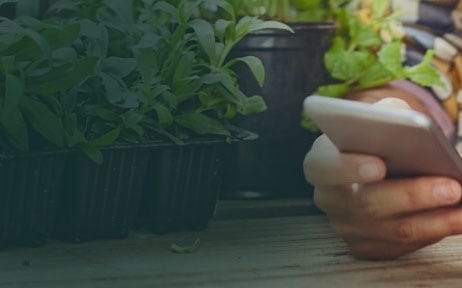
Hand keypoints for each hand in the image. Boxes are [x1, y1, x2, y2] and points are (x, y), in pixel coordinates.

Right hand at [304, 98, 461, 259]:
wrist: (369, 170)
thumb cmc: (372, 142)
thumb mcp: (373, 120)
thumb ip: (386, 114)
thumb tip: (407, 122)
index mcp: (319, 164)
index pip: (324, 167)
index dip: (348, 168)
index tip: (379, 165)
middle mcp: (328, 198)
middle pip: (365, 203)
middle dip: (412, 196)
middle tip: (452, 188)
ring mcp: (345, 226)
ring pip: (391, 230)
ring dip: (436, 220)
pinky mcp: (365, 246)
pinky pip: (402, 246)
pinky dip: (434, 232)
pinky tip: (457, 219)